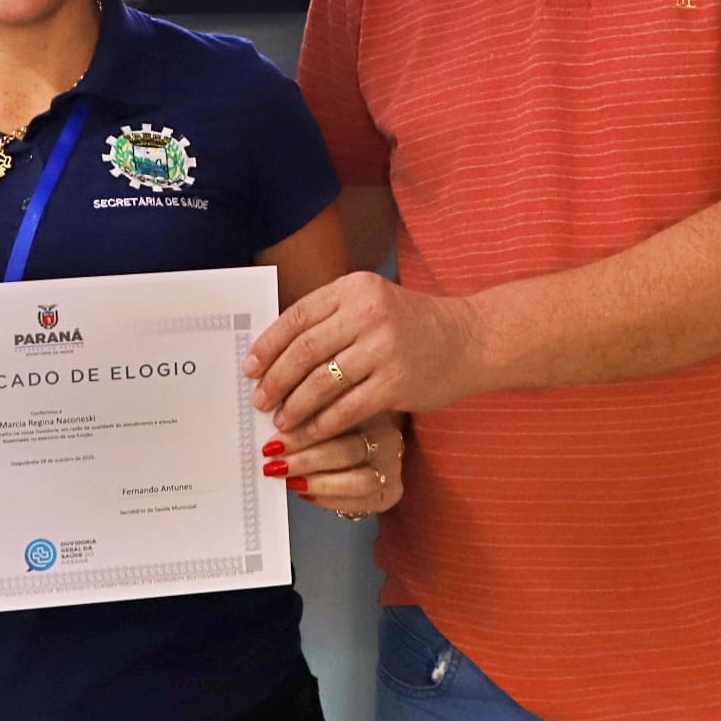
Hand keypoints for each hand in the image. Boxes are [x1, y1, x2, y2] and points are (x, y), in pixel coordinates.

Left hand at [245, 272, 482, 443]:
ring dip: (295, 406)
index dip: (267, 346)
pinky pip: (346, 408)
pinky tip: (310, 432)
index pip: (297, 317)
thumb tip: (274, 354)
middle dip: (275, 380)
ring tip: (281, 421)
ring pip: (320, 382)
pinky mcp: (397, 382)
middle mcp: (368, 313)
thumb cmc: (412, 325)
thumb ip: (330, 320)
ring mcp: (384, 348)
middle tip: (259, 400)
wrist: (469, 340)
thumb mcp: (371, 304)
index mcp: (354, 288)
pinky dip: (322, 424)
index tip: (250, 368)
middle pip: (303, 351)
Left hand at [265, 410, 405, 516]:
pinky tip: (305, 492)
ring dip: (318, 483)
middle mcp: (387, 437)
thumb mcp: (328, 410)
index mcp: (371, 409)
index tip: (275, 442)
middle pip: (348, 451)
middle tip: (276, 464)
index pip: (338, 419)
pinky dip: (329, 499)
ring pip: (358, 481)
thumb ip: (306, 413)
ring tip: (291, 480)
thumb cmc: (343, 427)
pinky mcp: (390, 492)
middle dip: (306, 460)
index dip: (302, 432)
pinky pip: (360, 502)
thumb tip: (272, 424)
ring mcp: (392, 467)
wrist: (370, 449)